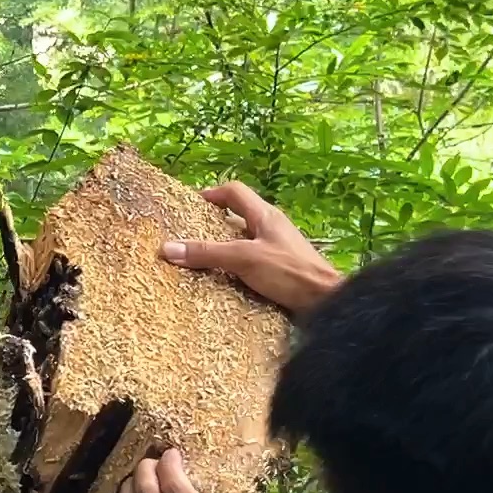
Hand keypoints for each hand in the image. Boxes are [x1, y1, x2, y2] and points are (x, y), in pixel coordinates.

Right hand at [160, 182, 342, 317]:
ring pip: (245, 239)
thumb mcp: (243, 259)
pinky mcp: (281, 268)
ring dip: (224, 245)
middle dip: (213, 222)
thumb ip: (207, 253)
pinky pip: (252, 259)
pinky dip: (235, 265)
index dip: (211, 194)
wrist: (326, 300)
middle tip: (190, 234)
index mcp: (265, 215)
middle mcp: (272, 227)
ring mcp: (278, 247)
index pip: (235, 192)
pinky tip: (225, 279)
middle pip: (238, 215)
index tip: (190, 205)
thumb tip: (167, 248)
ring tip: (202, 258)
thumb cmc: (288, 272)